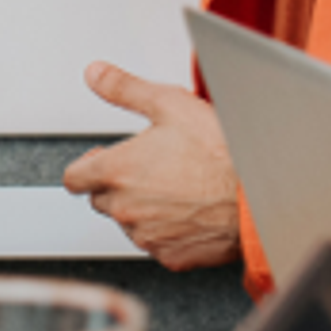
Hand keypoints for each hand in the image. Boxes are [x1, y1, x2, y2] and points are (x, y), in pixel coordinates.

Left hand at [62, 62, 242, 268]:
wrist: (257, 192)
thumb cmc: (220, 149)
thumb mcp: (170, 103)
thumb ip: (124, 89)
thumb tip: (96, 74)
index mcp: (116, 170)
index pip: (74, 178)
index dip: (88, 166)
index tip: (103, 160)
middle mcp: (124, 208)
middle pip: (102, 199)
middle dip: (119, 184)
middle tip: (152, 167)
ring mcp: (146, 236)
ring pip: (130, 221)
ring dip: (143, 207)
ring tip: (178, 185)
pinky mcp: (169, 256)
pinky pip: (157, 243)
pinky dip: (167, 229)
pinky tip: (190, 209)